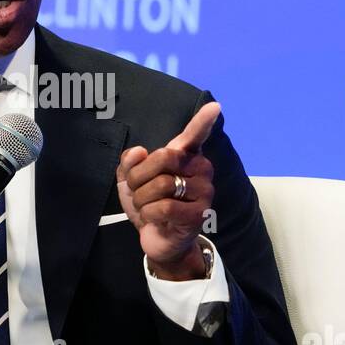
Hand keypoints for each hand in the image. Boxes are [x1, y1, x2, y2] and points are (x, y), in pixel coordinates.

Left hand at [116, 101, 220, 279]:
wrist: (157, 238)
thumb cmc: (148, 204)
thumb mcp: (130, 181)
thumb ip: (130, 162)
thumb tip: (139, 151)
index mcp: (185, 157)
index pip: (195, 135)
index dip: (203, 121)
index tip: (214, 106)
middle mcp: (200, 170)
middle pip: (163, 157)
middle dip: (139, 176)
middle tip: (137, 190)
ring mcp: (204, 192)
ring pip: (161, 185)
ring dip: (142, 199)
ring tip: (146, 207)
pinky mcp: (199, 214)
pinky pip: (164, 207)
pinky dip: (148, 214)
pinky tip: (153, 219)